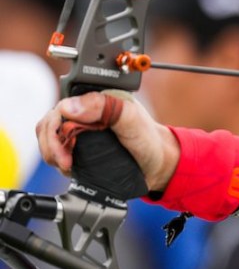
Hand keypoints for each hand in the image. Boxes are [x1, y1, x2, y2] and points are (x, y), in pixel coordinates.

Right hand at [36, 91, 180, 191]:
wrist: (159, 164)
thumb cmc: (149, 138)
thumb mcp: (132, 118)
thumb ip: (105, 107)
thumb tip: (70, 105)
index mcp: (96, 100)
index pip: (60, 108)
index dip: (55, 128)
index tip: (65, 148)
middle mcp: (85, 115)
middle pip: (49, 126)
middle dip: (51, 145)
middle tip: (66, 162)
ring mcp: (81, 133)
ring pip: (50, 141)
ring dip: (53, 155)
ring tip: (69, 166)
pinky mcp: (81, 150)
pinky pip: (58, 154)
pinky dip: (58, 162)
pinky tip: (71, 168)